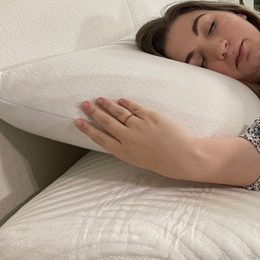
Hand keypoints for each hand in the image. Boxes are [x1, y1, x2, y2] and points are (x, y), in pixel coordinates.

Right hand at [75, 97, 196, 179]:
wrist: (182, 157)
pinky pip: (135, 108)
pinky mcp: (151, 117)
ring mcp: (139, 126)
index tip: (77, 121)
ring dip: (107, 105)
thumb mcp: (138, 158)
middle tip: (84, 104)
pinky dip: (127, 103)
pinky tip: (121, 100)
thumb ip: (126, 146)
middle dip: (93, 112)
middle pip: (106, 122)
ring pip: (119, 112)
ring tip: (99, 99)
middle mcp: (128, 138)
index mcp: (123, 152)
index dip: (87, 129)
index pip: (100, 137)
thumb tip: (116, 133)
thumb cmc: (162, 160)